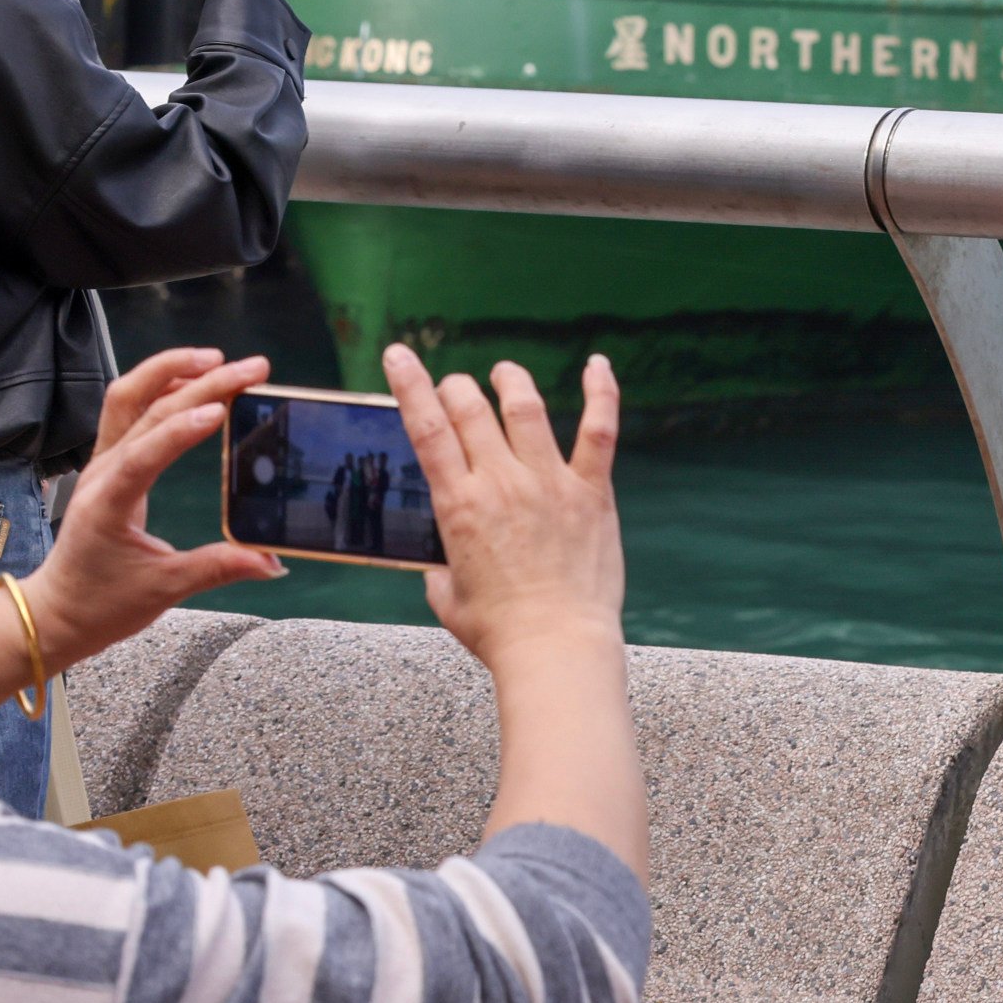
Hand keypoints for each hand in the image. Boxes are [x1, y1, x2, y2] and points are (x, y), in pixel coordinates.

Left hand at [16, 348, 284, 668]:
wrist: (56, 612)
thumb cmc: (102, 604)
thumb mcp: (162, 590)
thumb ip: (217, 567)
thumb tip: (273, 561)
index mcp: (107, 504)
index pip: (142, 455)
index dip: (180, 430)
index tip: (221, 410)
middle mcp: (100, 474)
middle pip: (144, 410)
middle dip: (199, 382)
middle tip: (252, 369)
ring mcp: (101, 463)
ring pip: (128, 397)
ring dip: (170, 370)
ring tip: (219, 359)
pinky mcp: (109, 463)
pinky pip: (129, 409)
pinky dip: (162, 385)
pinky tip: (196, 380)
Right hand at [385, 345, 644, 877]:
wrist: (554, 646)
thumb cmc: (498, 631)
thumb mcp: (446, 596)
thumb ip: (439, 566)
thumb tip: (439, 558)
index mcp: (458, 506)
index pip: (426, 430)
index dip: (412, 386)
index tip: (400, 356)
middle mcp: (501, 483)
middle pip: (472, 411)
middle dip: (457, 388)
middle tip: (455, 385)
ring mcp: (549, 482)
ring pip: (526, 409)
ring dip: (511, 382)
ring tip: (504, 372)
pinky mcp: (591, 491)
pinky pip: (599, 429)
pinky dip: (601, 391)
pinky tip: (599, 364)